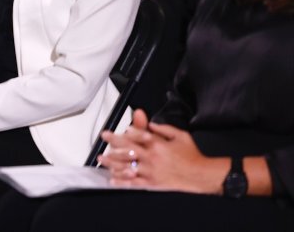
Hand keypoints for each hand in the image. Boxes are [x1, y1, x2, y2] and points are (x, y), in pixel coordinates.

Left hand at [98, 109, 224, 193]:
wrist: (202, 176)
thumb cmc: (193, 156)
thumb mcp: (180, 135)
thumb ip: (163, 128)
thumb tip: (150, 123)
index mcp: (157, 144)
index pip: (137, 135)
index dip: (125, 131)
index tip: (117, 128)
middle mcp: (152, 157)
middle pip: (127, 148)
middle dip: (113, 142)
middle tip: (104, 137)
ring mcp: (151, 171)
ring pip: (126, 165)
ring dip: (112, 162)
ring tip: (102, 158)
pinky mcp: (153, 184)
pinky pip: (134, 183)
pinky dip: (122, 182)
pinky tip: (113, 180)